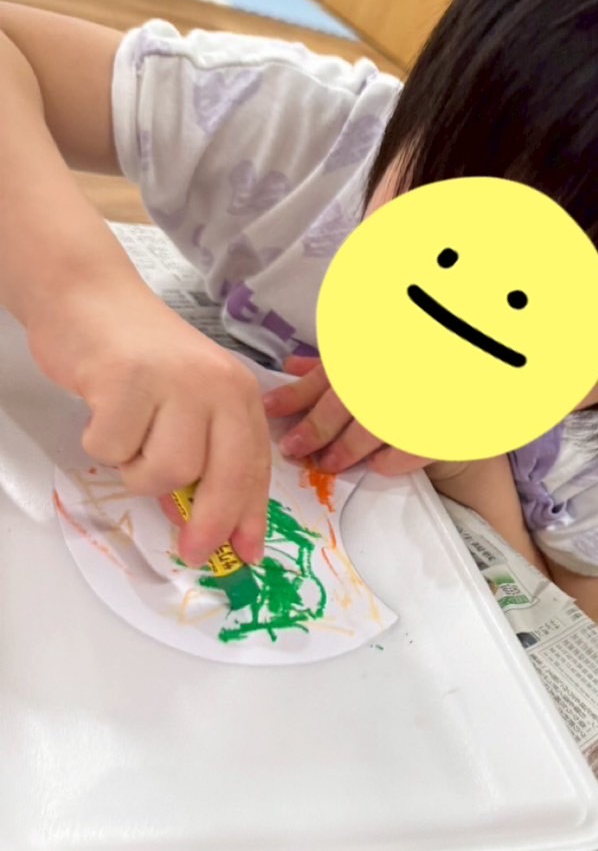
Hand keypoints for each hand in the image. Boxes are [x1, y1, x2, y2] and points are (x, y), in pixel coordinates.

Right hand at [29, 281, 270, 566]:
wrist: (90, 298)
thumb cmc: (139, 358)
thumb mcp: (186, 404)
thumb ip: (200, 456)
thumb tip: (199, 522)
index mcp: (239, 392)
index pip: (254, 466)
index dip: (251, 515)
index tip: (248, 553)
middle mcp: (216, 384)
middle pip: (221, 477)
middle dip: (209, 523)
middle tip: (192, 551)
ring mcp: (173, 382)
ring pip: (166, 472)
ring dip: (138, 471)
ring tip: (128, 436)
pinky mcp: (127, 381)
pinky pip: (114, 450)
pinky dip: (102, 443)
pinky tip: (103, 410)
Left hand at [262, 356, 431, 475]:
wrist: (468, 379)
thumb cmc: (413, 364)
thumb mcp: (370, 353)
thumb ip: (333, 363)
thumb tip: (291, 367)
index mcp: (372, 351)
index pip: (328, 373)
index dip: (295, 393)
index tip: (269, 410)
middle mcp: (392, 374)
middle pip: (347, 401)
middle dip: (315, 428)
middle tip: (294, 449)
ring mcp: (417, 400)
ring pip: (373, 428)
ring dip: (346, 449)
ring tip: (329, 463)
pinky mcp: (439, 429)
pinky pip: (407, 449)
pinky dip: (388, 461)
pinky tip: (375, 465)